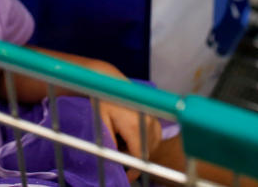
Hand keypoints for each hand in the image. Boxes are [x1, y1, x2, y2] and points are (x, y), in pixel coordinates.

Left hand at [88, 63, 161, 178]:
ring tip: (122, 139)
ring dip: (139, 148)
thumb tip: (117, 163)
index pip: (139, 156)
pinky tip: (132, 134)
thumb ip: (111, 145)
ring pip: (151, 145)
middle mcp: (149, 122)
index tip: (126, 176)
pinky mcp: (155, 117)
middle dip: (132, 157)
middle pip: (146, 152)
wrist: (111, 81)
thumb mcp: (102, 124)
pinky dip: (145, 140)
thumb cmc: (103, 101)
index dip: (133, 169)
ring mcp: (154, 119)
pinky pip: (155, 137)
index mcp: (134, 125)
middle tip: (117, 150)